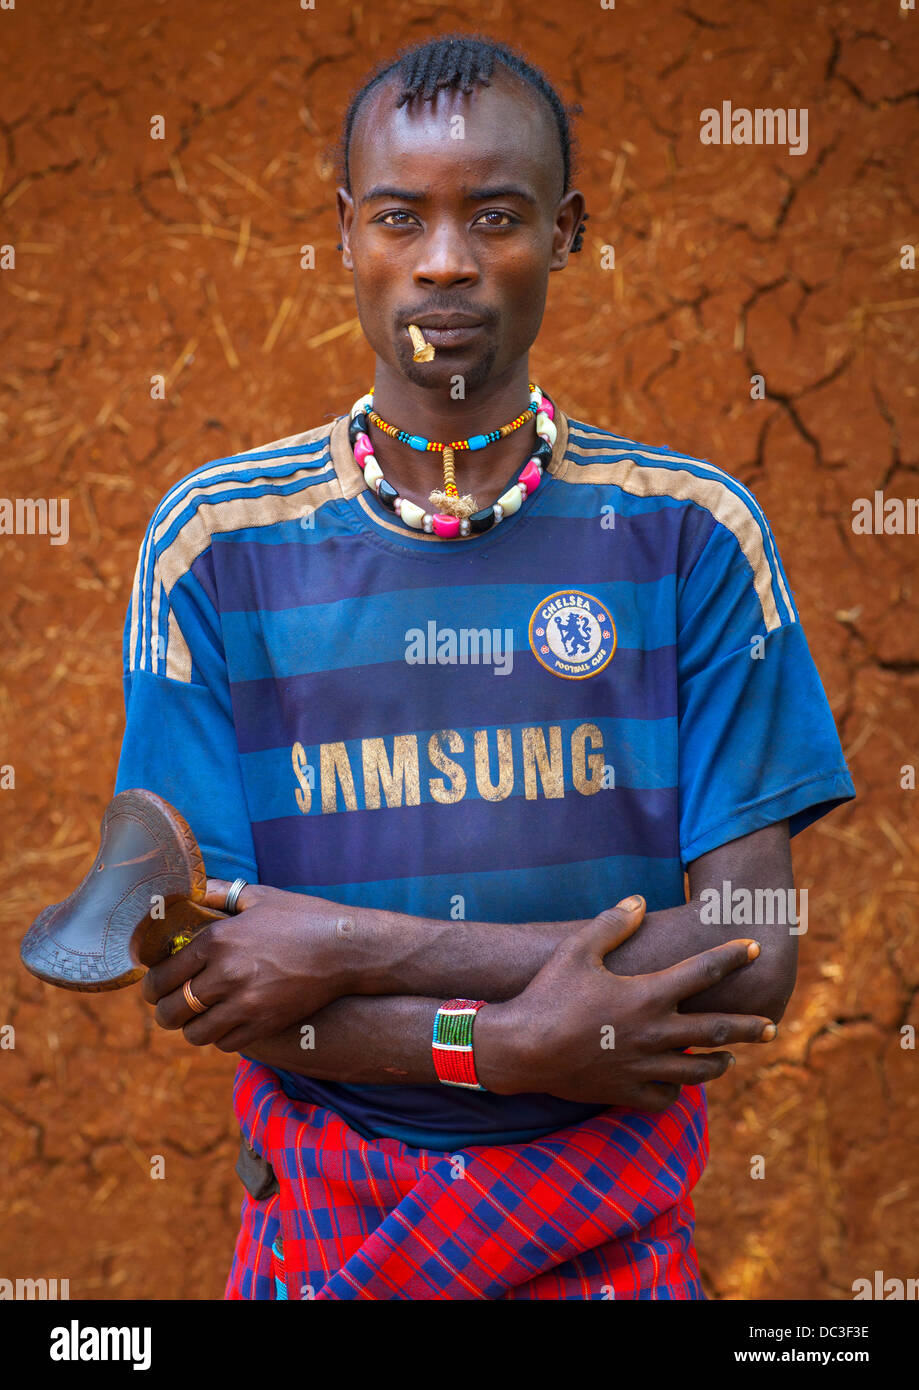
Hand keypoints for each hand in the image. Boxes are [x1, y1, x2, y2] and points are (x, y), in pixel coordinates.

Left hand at [140, 879, 353, 1051]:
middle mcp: (226, 975)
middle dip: (164, 1011)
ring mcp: (245, 1004)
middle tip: (169, 1007)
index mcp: (218, 940)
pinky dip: (219, 1036)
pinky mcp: (264, 1025)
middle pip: (171, 1010)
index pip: (163, 975)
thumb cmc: (302, 917)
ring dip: (190, 1027)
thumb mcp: (258, 897)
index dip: (152, 986)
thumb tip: (188, 890)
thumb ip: (218, 893)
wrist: (346, 949)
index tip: (154, 988)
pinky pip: (224, 1043)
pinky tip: (225, 1023)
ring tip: (196, 1018)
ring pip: (194, 1033)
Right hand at [477, 895, 775, 1110]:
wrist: (520, 1049)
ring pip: (698, 1071)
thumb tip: (640, 901)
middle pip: (718, 1030)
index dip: (731, 956)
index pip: (703, 972)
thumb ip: (612, 923)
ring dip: (719, 1062)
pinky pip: (665, 1096)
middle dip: (749, 1027)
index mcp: (648, 995)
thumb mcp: (577, 949)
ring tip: (729, 1057)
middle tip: (771, 1027)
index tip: (753, 949)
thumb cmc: (548, 994)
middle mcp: (655, 1034)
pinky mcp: (626, 1092)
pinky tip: (677, 1082)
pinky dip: (676, 1089)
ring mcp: (643, 1067)